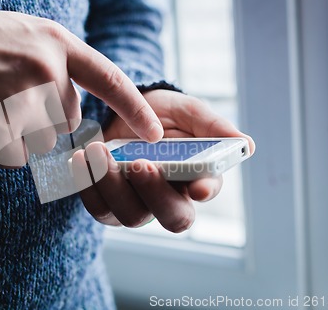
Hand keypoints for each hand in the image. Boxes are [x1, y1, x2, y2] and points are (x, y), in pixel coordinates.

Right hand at [0, 5, 162, 155]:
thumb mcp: (23, 36)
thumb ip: (55, 66)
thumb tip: (73, 112)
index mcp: (55, 43)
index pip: (110, 80)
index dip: (134, 109)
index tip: (155, 134)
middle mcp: (46, 70)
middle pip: (67, 120)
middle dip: (44, 118)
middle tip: (8, 97)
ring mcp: (23, 99)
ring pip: (41, 141)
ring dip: (20, 133)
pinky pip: (15, 154)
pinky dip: (0, 144)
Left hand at [73, 89, 254, 232]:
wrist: (121, 112)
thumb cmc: (160, 113)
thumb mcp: (187, 111)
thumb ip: (212, 126)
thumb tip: (246, 143)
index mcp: (196, 175)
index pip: (206, 192)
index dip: (203, 191)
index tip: (195, 185)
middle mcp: (169, 196)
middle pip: (172, 217)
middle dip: (155, 193)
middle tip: (139, 164)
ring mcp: (138, 203)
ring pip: (131, 216)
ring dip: (113, 186)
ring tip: (98, 151)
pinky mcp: (109, 203)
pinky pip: (99, 208)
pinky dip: (89, 185)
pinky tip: (81, 159)